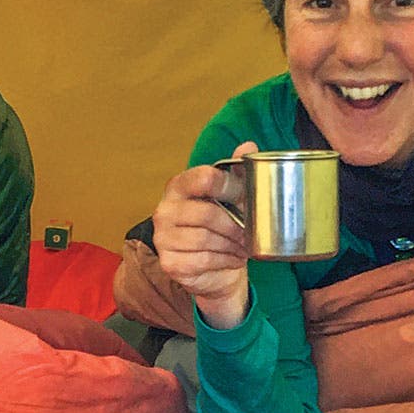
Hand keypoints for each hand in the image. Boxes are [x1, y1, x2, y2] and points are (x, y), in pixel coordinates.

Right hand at [152, 141, 255, 329]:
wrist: (211, 267)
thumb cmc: (220, 227)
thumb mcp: (230, 196)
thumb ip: (237, 171)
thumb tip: (248, 145)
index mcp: (178, 186)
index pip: (203, 178)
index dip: (230, 187)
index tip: (245, 197)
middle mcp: (165, 210)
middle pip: (208, 214)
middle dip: (235, 226)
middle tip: (250, 233)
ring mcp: (163, 238)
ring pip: (206, 239)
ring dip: (232, 245)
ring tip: (244, 246)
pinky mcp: (170, 263)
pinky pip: (202, 260)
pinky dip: (224, 261)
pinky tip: (233, 258)